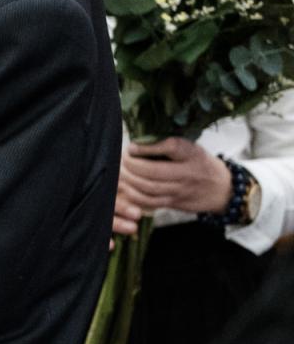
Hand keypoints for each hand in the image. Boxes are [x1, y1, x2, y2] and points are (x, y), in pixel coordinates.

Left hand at [113, 137, 232, 234]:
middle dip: (132, 165)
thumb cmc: (200, 163)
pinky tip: (126, 187)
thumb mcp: (192, 148)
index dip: (147, 147)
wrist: (223, 189)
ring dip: (129, 181)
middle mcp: (188, 173)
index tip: (132, 146)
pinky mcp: (175, 203)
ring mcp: (181, 190)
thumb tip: (138, 141)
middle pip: (154, 171)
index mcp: (192, 154)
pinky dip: (134, 196)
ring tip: (120, 173)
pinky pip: (151, 202)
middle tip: (121, 159)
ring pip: (150, 188)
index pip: (171, 147)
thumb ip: (169, 145)